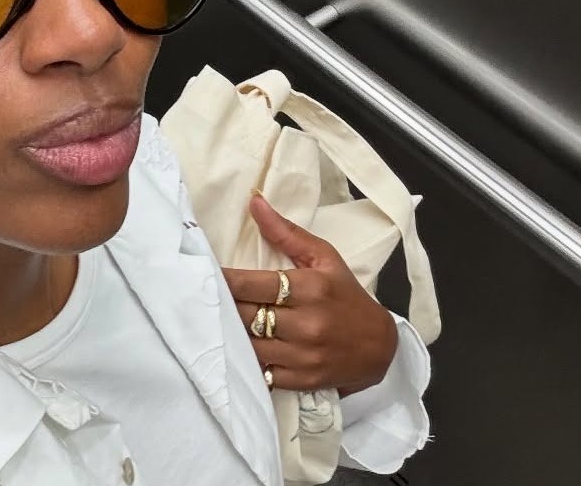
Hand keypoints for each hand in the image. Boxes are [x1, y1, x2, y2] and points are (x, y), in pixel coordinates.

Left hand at [222, 194, 397, 395]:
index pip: (253, 284)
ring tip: (215, 321)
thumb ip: (286, 232)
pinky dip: (246, 362)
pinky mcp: (300, 380)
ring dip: (230, 334)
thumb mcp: (324, 258)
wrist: (379, 347)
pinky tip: (236, 349)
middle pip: (246, 314)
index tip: (203, 272)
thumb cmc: (346, 296)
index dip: (224, 280)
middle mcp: (306, 323)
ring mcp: (303, 355)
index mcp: (310, 287)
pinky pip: (260, 372)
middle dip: (222, 305)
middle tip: (201, 296)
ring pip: (248, 345)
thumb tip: (254, 201)